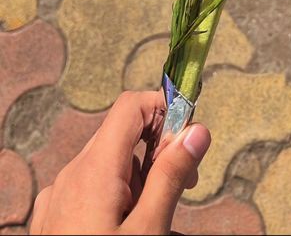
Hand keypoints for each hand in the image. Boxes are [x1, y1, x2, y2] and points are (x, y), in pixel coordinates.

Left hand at [30, 90, 210, 234]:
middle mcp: (71, 173)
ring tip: (156, 219)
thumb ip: (172, 175)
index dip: (164, 110)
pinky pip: (90, 189)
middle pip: (121, 135)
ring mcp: (58, 196)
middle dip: (157, 151)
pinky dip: (116, 197)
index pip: (131, 106)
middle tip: (184, 188)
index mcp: (94, 168)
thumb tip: (198, 130)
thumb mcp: (149, 229)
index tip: (190, 137)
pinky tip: (128, 230)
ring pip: (108, 165)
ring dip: (139, 179)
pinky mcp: (52, 217)